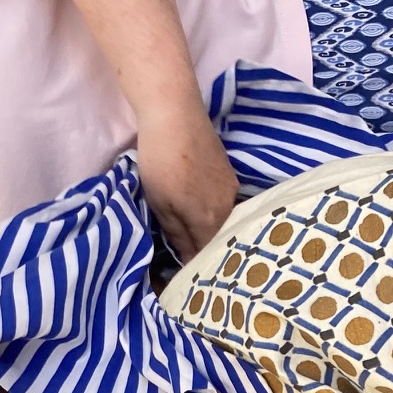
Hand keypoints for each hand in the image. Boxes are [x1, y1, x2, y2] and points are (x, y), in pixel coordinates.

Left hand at [135, 106, 238, 262]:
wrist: (176, 114)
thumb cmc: (161, 162)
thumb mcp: (161, 204)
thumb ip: (178, 235)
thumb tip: (188, 261)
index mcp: (209, 221)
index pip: (208, 256)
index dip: (198, 269)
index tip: (188, 277)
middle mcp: (227, 208)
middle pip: (219, 240)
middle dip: (207, 252)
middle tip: (190, 261)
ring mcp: (231, 189)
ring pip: (223, 221)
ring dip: (210, 232)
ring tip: (194, 238)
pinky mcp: (230, 174)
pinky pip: (224, 204)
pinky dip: (213, 213)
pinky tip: (201, 211)